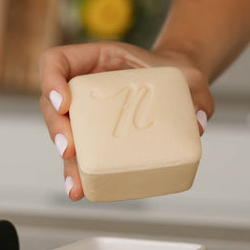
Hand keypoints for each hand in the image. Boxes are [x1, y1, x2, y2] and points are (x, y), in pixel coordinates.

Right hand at [39, 41, 214, 199]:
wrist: (179, 88)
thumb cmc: (176, 76)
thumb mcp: (190, 79)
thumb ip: (197, 94)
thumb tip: (198, 122)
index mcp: (97, 60)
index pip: (56, 61)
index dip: (50, 80)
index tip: (65, 103)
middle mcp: (85, 86)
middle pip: (51, 103)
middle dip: (56, 127)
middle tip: (69, 148)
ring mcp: (87, 112)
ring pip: (61, 133)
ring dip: (65, 159)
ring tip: (75, 183)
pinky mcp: (95, 136)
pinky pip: (80, 153)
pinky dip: (78, 172)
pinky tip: (82, 189)